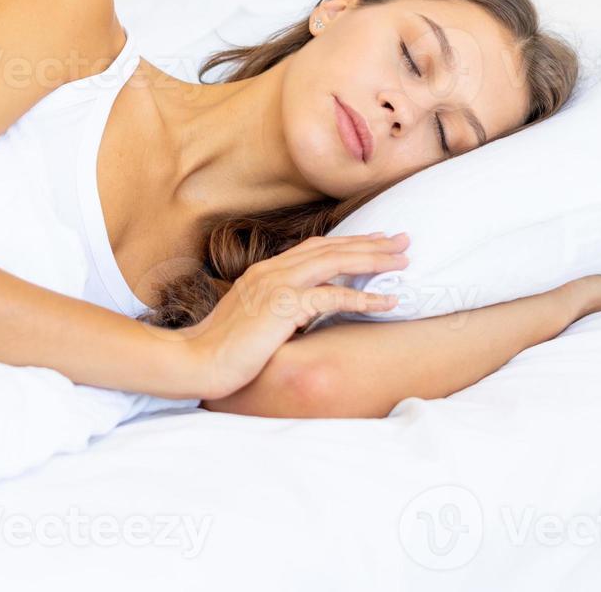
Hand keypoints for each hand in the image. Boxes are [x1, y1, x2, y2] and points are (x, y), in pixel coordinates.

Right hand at [174, 232, 410, 399]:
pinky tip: (388, 301)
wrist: (196, 360)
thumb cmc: (223, 348)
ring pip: (336, 262)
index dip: (348, 242)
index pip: (315, 248)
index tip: (376, 240)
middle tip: (403, 240)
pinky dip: (364, 297)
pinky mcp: (283, 306)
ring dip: (373, 259)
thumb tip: (304, 312)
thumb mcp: (253, 319)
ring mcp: (277, 285)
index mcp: (266, 271)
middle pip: (331, 247)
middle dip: (370, 243)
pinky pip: (333, 297)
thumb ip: (277, 308)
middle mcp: (273, 270)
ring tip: (403, 260)